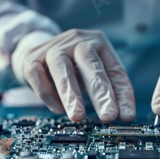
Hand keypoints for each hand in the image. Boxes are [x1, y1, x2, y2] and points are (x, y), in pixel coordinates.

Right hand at [12, 29, 135, 122]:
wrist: (36, 50)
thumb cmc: (73, 66)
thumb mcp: (92, 73)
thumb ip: (106, 90)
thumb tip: (122, 117)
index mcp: (99, 44)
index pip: (115, 72)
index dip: (122, 95)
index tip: (127, 117)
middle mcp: (78, 41)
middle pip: (91, 65)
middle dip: (101, 93)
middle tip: (108, 116)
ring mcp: (54, 47)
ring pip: (63, 69)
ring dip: (71, 94)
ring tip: (78, 116)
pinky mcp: (33, 58)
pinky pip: (39, 77)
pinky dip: (49, 95)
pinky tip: (58, 109)